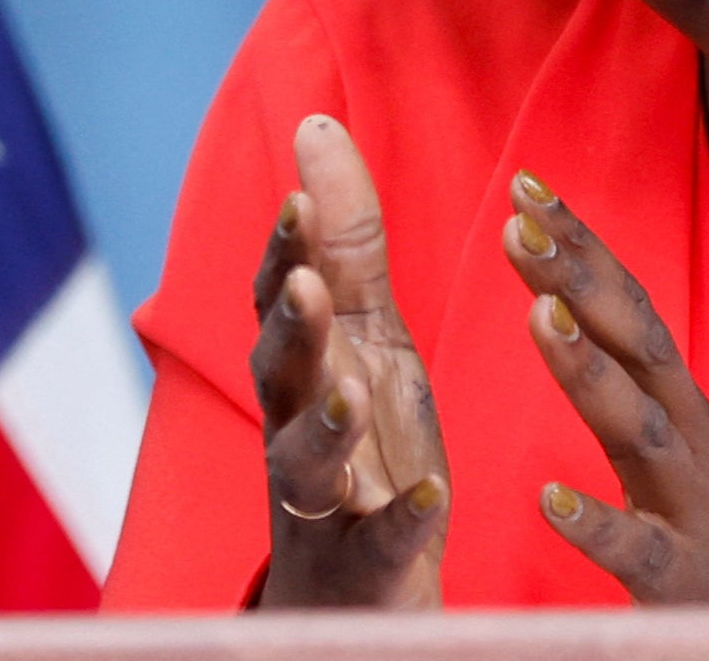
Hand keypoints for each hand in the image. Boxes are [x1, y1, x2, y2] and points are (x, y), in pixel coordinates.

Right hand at [249, 115, 450, 606]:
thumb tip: (317, 124)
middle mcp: (300, 428)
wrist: (360, 585)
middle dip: (291, 329)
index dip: (288, 254)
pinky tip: (429, 496)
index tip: (300, 198)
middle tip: (306, 285)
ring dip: (326, 425)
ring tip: (353, 391)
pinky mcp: (368, 565)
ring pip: (306, 464)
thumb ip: (345, 239)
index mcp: (307, 365)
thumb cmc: (363, 436)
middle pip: (279, 376)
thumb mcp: (366, 331)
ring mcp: (326, 502)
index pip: (284, 301)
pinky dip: (398, 521)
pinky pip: (376, 544)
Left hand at [502, 170, 708, 603]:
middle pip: (639, 346)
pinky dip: (600, 523)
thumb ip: (621, 386)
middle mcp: (695, 442)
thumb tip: (561, 305)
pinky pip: (639, 552)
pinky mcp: (685, 583)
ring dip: (592, 372)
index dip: (583, 247)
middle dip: (582, 279)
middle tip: (521, 222)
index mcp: (681, 408)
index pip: (630, 310)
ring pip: (643, 431)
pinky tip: (552, 500)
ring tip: (540, 317)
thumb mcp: (668, 450)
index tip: (528, 187)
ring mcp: (695, 509)